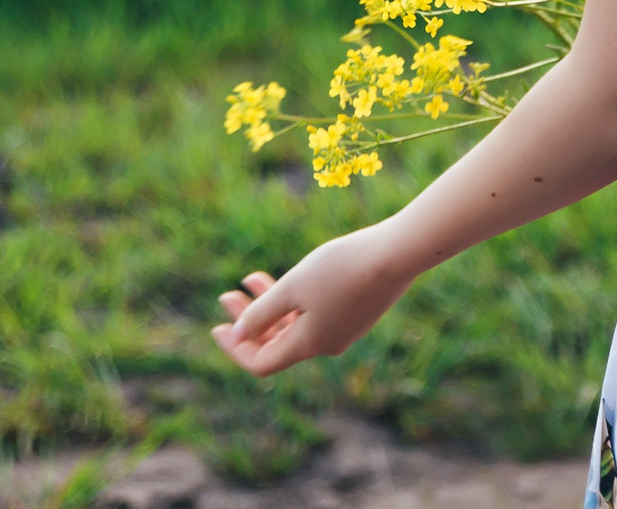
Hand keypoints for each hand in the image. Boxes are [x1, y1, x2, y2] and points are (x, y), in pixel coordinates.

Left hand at [210, 223, 417, 376]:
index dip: (234, 349)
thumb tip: (240, 334)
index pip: (261, 362)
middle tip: (228, 294)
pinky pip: (316, 316)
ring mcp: (345, 329)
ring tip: (251, 277)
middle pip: (277, 343)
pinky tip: (293, 276)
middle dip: (249, 320)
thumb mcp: (292, 287)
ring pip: (295, 325)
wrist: (399, 253)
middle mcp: (327, 345)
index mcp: (309, 345)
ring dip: (270, 306)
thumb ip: (262, 313)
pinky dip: (294, 302)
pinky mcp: (358, 313)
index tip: (217, 327)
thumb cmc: (342, 268)